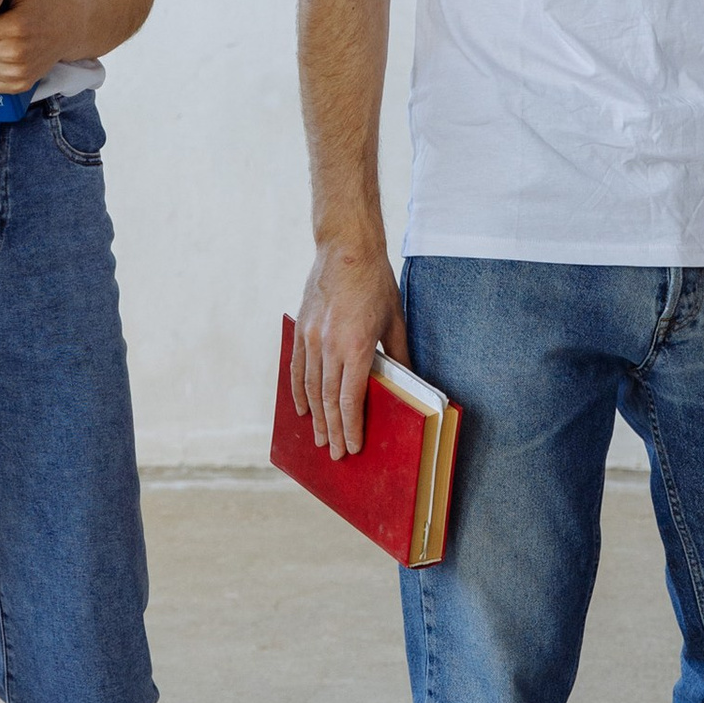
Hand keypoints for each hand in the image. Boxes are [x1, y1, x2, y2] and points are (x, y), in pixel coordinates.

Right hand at [293, 240, 408, 460]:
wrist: (346, 248)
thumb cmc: (375, 282)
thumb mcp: (394, 320)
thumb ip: (398, 355)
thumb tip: (407, 381)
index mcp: (357, 346)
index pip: (350, 398)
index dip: (352, 426)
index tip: (354, 446)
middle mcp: (330, 345)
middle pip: (329, 400)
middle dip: (334, 430)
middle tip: (336, 454)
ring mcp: (311, 338)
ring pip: (310, 388)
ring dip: (316, 417)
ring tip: (320, 439)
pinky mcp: (301, 329)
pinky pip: (296, 368)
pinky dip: (298, 391)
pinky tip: (302, 409)